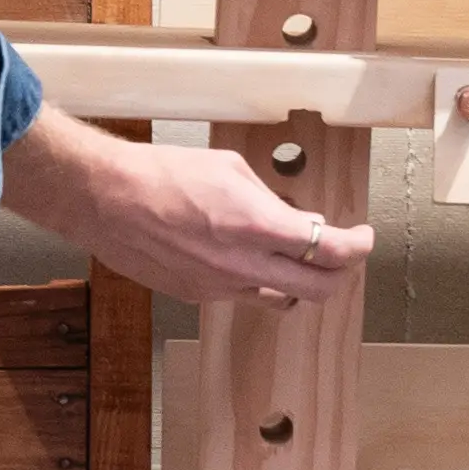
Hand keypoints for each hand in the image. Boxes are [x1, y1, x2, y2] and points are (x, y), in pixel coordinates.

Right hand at [0, 105, 382, 309]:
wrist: (106, 198)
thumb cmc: (163, 173)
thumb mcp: (231, 168)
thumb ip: (269, 199)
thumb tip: (291, 216)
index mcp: (257, 226)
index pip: (331, 250)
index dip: (358, 246)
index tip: (363, 236)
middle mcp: (243, 266)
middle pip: (318, 289)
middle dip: (339, 273)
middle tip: (341, 254)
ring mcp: (220, 288)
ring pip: (282, 301)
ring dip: (299, 282)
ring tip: (295, 259)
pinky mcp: (196, 297)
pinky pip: (243, 298)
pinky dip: (258, 283)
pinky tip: (246, 259)